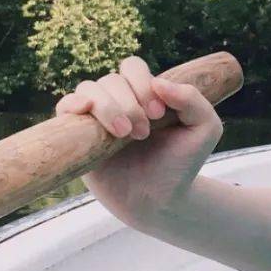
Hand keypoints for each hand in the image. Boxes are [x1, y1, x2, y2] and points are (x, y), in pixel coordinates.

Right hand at [53, 55, 223, 228]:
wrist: (159, 202)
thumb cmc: (181, 164)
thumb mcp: (204, 129)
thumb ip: (193, 99)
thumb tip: (158, 82)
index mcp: (144, 94)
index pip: (132, 68)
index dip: (142, 84)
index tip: (158, 114)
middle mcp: (118, 101)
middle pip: (111, 80)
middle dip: (128, 103)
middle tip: (143, 133)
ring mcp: (96, 118)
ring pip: (88, 90)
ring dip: (107, 107)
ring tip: (124, 134)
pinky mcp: (78, 136)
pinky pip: (65, 107)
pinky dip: (72, 103)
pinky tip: (85, 110)